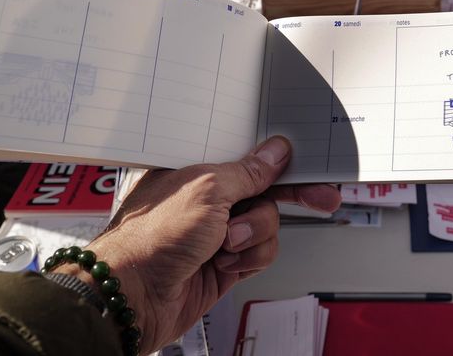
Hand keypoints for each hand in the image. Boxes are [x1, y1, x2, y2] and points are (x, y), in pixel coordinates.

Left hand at [64, 137, 339, 352]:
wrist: (131, 298)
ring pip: (266, 223)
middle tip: (322, 198)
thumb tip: (275, 154)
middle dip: (290, 195)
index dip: (277, 158)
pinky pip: (260, 253)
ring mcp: (215, 230)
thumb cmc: (149, 238)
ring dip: (254, 234)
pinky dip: (249, 258)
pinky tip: (226, 262)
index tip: (306, 160)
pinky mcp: (223, 262)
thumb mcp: (206, 190)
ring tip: (227, 243)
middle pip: (263, 188)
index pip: (246, 153)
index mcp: (194, 166)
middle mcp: (205, 196)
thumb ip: (247, 172)